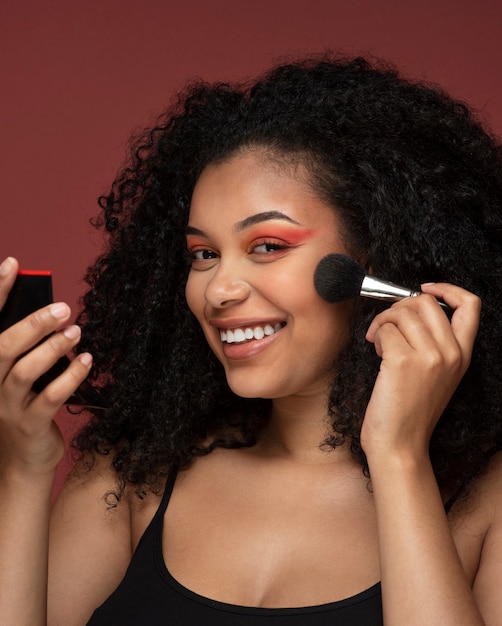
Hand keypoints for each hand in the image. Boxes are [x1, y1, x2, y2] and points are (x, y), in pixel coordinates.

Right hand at [0, 257, 92, 475]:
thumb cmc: (26, 407)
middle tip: (62, 307)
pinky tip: (86, 361)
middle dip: (31, 323)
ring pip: (22, 371)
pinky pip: (49, 398)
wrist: (22, 461)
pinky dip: (69, 377)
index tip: (13, 264)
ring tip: (75, 331)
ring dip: (52, 348)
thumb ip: (28, 346)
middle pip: (1, 346)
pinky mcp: (29, 425)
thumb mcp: (22, 374)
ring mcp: (6, 406)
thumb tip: (50, 311)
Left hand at [360, 282, 480, 459]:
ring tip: (379, 342)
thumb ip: (434, 343)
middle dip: (400, 306)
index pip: (471, 305)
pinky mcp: (403, 361)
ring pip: (402, 312)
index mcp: (462, 355)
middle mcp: (451, 353)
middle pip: (426, 301)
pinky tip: (376, 353)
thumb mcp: (437, 374)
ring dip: (383, 321)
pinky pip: (385, 329)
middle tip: (388, 325)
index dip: (447, 288)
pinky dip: (376, 335)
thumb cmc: (409, 410)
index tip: (425, 288)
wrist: (399, 444)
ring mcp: (429, 356)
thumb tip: (410, 308)